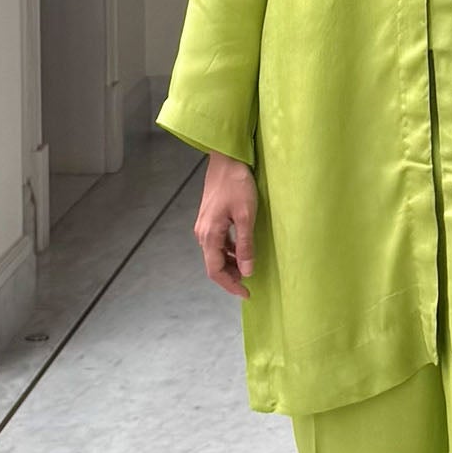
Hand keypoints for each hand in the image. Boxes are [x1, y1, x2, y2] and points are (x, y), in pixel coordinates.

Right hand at [195, 151, 257, 296]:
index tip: (246, 292)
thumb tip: (246, 271)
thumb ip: (245, 245)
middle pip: (213, 265)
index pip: (215, 271)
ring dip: (230, 265)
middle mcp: (202, 233)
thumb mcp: (246, 216)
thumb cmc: (238, 184)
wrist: (227, 159)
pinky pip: (217, 243)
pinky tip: (242, 251)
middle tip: (249, 284)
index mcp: (209, 235)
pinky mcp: (209, 219)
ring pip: (215, 254)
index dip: (230, 285)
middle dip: (230, 277)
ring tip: (248, 269)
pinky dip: (229, 252)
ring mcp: (204, 226)